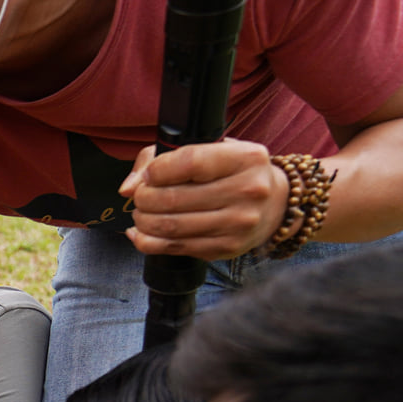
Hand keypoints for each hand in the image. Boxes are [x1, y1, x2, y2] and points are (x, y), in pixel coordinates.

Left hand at [121, 139, 288, 260]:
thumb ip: (164, 158)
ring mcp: (237, 224)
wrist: (274, 206)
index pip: (189, 161)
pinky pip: (172, 248)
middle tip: (140, 196)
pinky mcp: (224, 248)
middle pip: (173, 198)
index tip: (148, 175)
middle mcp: (247, 191)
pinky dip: (146, 241)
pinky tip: (140, 232)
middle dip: (144, 198)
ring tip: (141, 212)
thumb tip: (128, 187)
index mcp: (246, 158)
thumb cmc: (235, 173)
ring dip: (143, 220)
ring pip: (169, 226)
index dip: (157, 170)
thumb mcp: (213, 151)